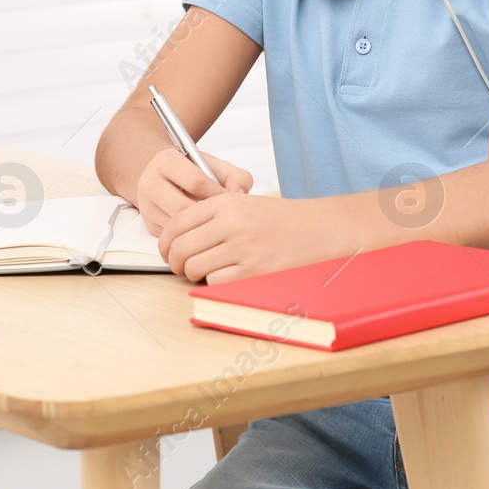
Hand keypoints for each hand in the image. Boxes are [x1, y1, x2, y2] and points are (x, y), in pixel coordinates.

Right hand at [134, 148, 251, 235]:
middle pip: (182, 207)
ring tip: (213, 222)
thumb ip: (234, 175)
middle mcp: (151, 182)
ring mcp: (147, 205)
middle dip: (206, 215)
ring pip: (177, 226)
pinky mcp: (149, 224)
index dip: (216, 193)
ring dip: (198, 228)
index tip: (230, 200)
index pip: (195, 181)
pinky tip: (201, 229)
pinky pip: (174, 237)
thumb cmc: (190, 171)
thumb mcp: (213, 165)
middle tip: (222, 217)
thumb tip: (240, 194)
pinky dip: (191, 235)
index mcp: (166, 161)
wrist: (163, 176)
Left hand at [159, 192, 353, 284]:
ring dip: (194, 276)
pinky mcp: (254, 273)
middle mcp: (231, 223)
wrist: (323, 230)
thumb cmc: (286, 220)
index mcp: (226, 203)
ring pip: (194, 268)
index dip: (165, 241)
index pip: (177, 222)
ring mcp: (242, 249)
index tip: (167, 251)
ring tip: (205, 273)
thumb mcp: (247, 204)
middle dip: (174, 263)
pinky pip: (215, 284)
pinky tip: (227, 278)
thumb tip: (179, 238)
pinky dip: (215, 285)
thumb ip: (214, 215)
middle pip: (180, 248)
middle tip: (180, 268)